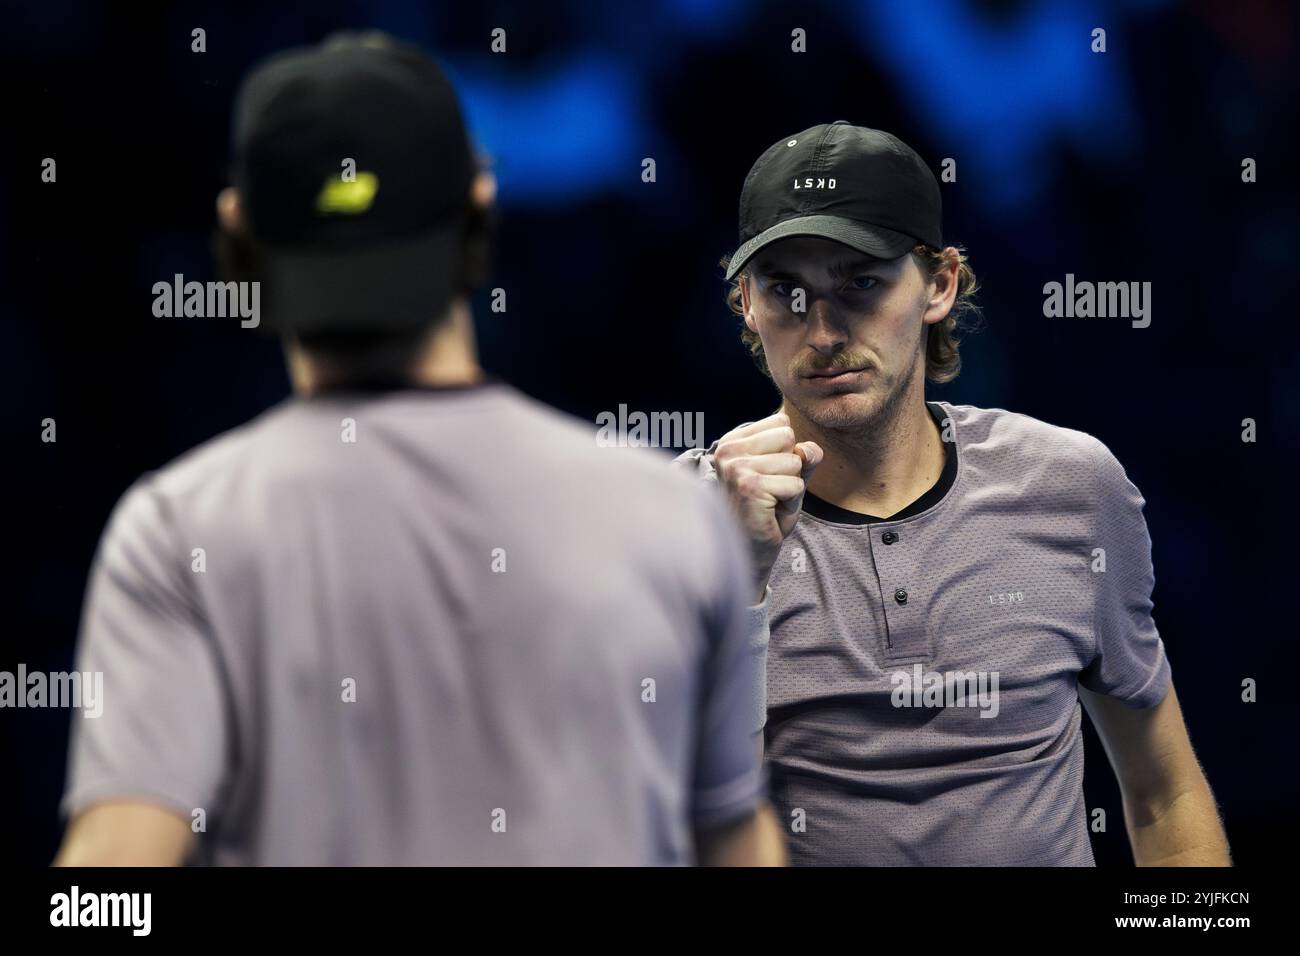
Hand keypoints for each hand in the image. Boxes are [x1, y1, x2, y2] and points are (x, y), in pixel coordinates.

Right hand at [712, 412, 821, 601]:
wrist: (750, 550)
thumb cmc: (767, 511)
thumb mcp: (790, 475)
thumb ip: (804, 456)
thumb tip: (807, 451)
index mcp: (732, 441)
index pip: (781, 423)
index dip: (786, 451)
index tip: (768, 475)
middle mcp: (729, 450)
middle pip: (788, 437)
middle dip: (790, 467)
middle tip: (771, 490)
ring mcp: (736, 467)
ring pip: (795, 462)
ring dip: (791, 487)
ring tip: (770, 502)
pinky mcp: (750, 487)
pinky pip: (796, 485)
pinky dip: (791, 502)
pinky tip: (770, 512)